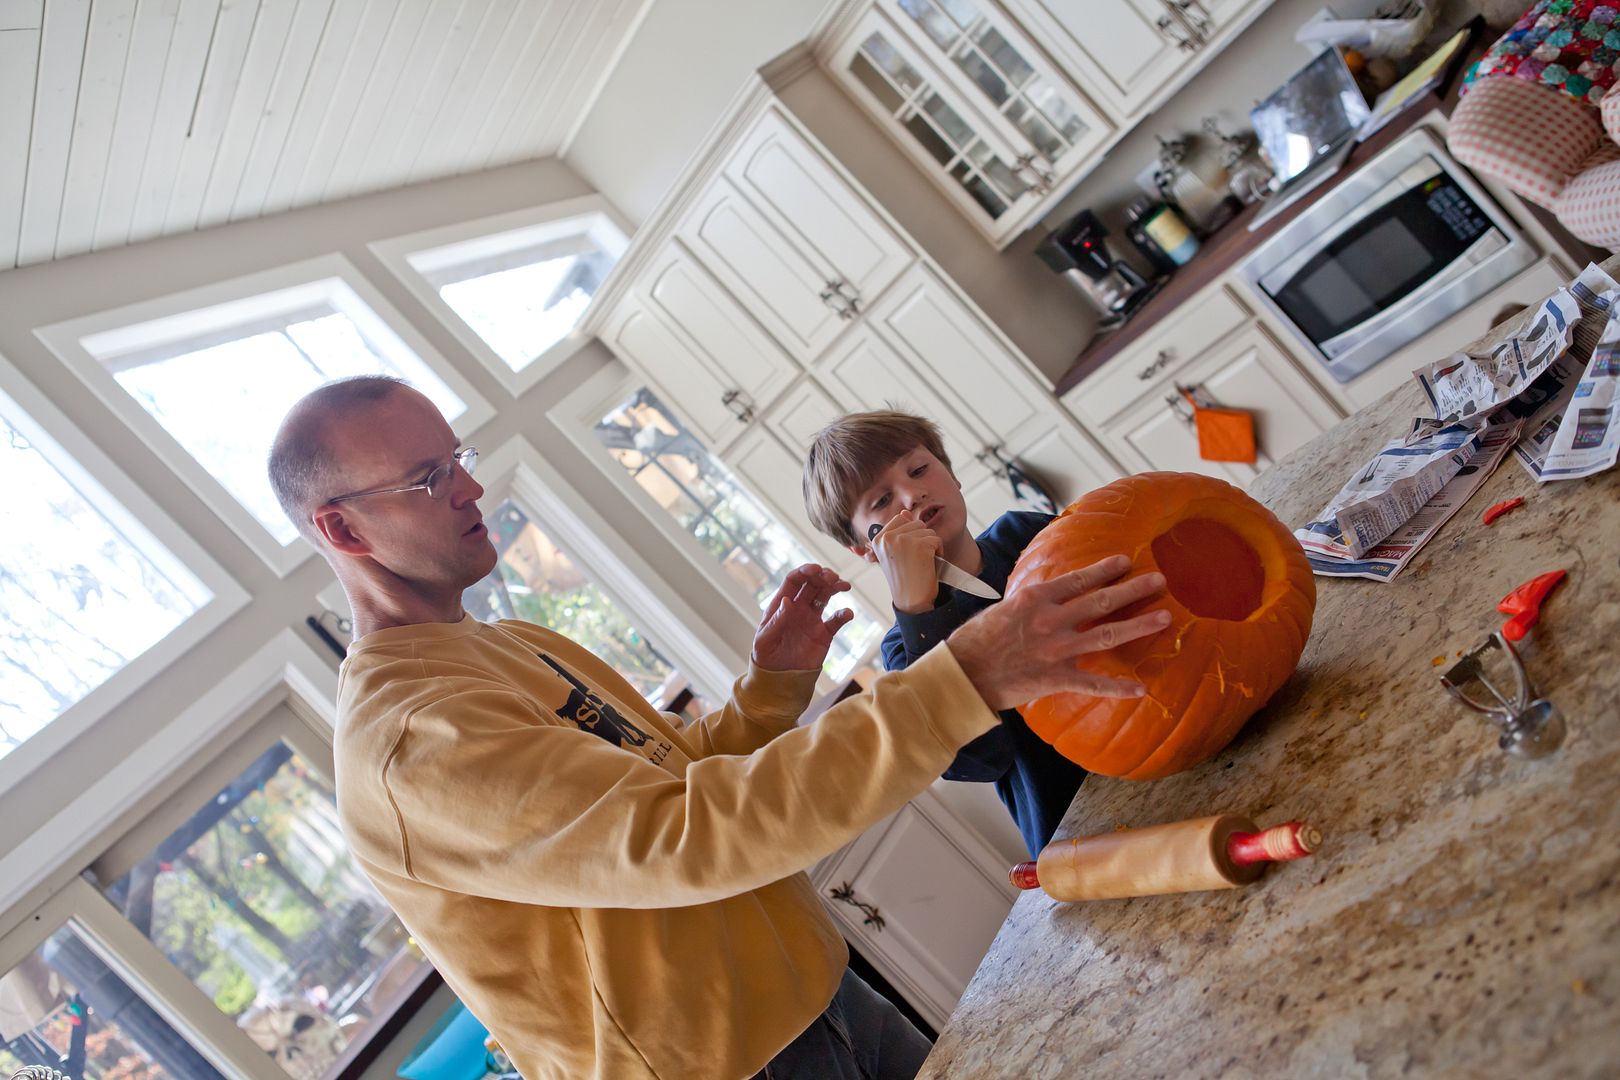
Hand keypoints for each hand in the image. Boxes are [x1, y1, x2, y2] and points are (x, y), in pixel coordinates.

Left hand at [751, 564, 855, 671]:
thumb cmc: (766, 658)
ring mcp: (812, 619)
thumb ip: (776, 621)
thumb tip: (788, 600)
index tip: (816, 569)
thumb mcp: (765, 640)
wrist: (780, 680)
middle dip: (823, 576)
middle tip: (832, 577)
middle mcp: (798, 607)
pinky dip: (844, 615)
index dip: (805, 571)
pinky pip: (836, 620)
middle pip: (812, 584)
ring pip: (825, 596)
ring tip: (843, 585)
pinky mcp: (824, 634)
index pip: (794, 581)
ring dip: (834, 587)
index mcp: (782, 605)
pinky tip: (847, 613)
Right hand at [868, 511, 941, 613]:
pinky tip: (930, 564)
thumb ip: (898, 533)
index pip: (900, 519)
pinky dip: (939, 551)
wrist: (911, 601)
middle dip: (922, 540)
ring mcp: (903, 540)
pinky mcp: (920, 545)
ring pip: (927, 530)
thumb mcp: (895, 554)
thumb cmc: (904, 579)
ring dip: (931, 545)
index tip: (908, 553)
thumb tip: (905, 512)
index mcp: (878, 539)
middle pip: (916, 523)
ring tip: (922, 562)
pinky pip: (937, 539)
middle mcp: (888, 537)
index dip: (910, 534)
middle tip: (916, 560)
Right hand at [946, 555, 1169, 709]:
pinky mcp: (1056, 678)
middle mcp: (1051, 620)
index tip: (1126, 562)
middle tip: (1160, 580)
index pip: (1078, 579)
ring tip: (1165, 617)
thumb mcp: (1002, 609)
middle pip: (1101, 601)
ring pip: (1106, 635)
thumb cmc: (974, 640)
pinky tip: (1142, 688)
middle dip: (1133, 589)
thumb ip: (1029, 604)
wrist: (961, 674)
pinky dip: (1118, 687)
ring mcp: (1057, 650)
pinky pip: (1094, 683)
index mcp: (1035, 599)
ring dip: (1138, 625)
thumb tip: (1046, 598)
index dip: (1105, 570)